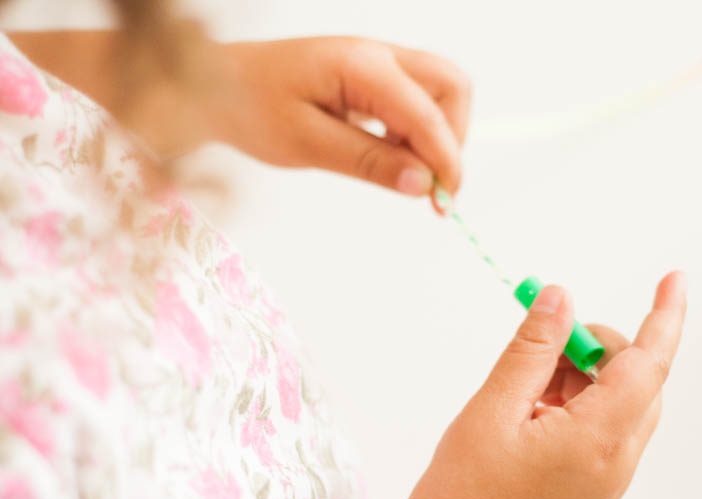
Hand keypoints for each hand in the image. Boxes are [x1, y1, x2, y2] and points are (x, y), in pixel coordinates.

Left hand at [208, 37, 470, 203]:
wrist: (213, 84)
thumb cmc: (249, 106)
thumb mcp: (306, 144)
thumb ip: (369, 163)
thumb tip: (422, 184)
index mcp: (361, 66)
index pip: (427, 114)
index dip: (445, 161)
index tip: (443, 204)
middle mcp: (379, 55)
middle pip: (451, 87)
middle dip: (453, 139)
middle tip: (431, 187)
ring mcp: (379, 62)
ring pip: (441, 92)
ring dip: (438, 136)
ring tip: (407, 174)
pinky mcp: (374, 77)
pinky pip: (418, 100)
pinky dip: (418, 133)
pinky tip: (391, 158)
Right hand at [399, 271, 686, 498]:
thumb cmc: (464, 495)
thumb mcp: (493, 408)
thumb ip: (532, 348)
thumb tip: (561, 299)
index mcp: (598, 440)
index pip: (648, 363)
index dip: (664, 316)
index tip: (675, 279)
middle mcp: (616, 464)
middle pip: (637, 383)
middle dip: (600, 349)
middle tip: (548, 338)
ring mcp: (608, 484)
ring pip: (620, 408)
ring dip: (583, 379)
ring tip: (524, 386)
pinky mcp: (593, 494)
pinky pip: (604, 434)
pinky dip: (577, 408)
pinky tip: (530, 412)